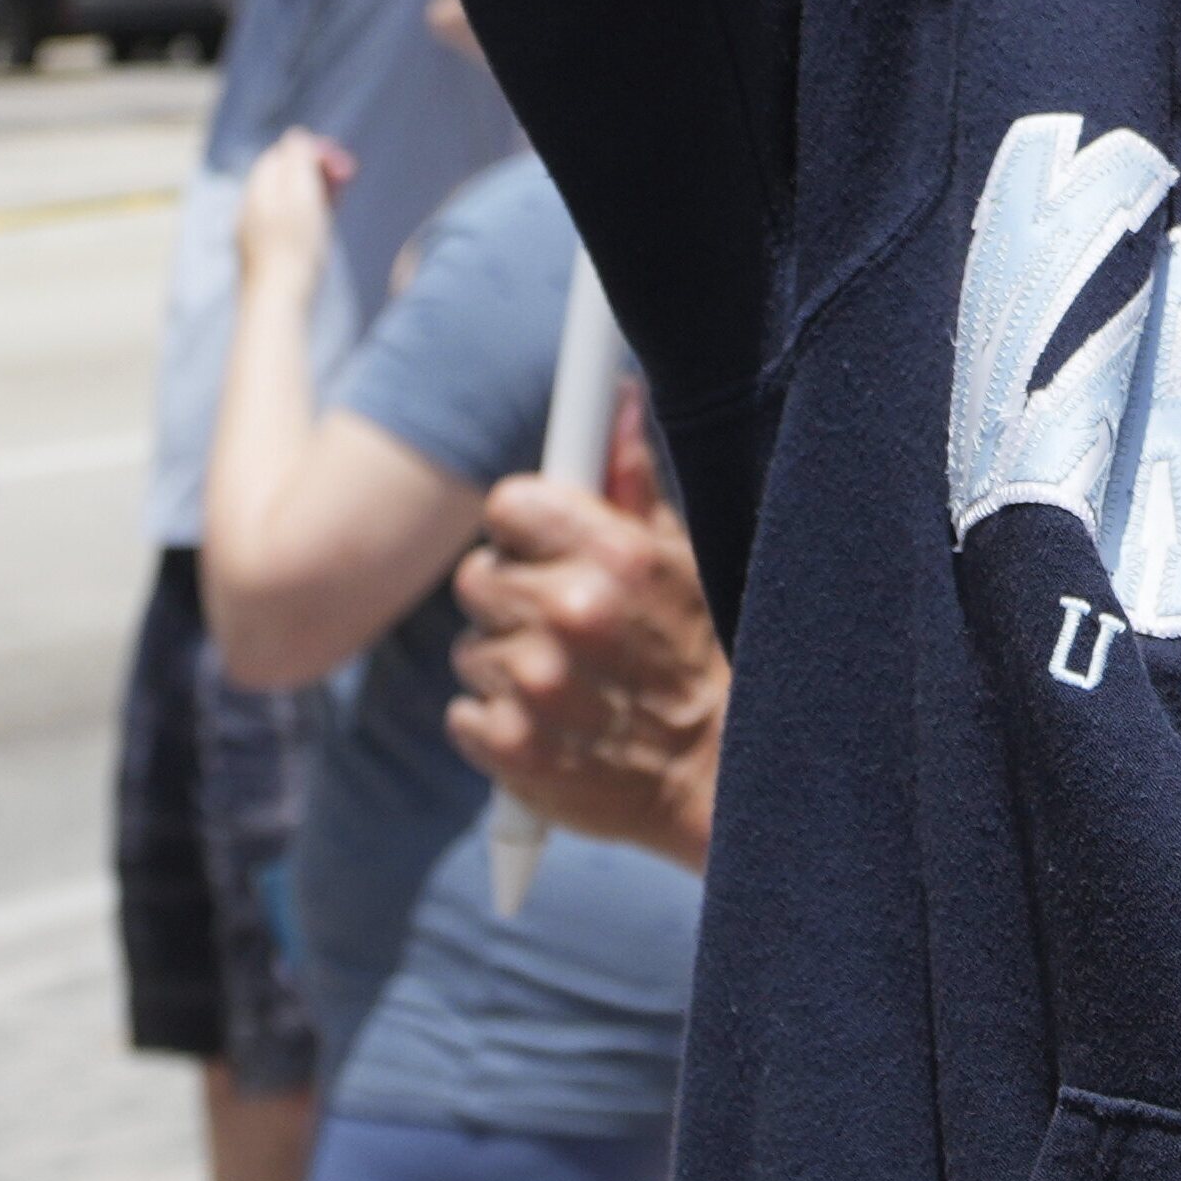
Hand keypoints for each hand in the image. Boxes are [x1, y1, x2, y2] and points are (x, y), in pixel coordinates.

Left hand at [232, 128, 348, 298]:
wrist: (277, 307)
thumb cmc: (293, 250)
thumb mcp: (302, 195)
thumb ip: (298, 161)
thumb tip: (296, 136)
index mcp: (257, 191)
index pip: (282, 155)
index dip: (313, 152)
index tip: (340, 165)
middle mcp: (249, 211)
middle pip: (282, 178)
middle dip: (313, 174)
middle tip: (343, 182)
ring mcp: (254, 237)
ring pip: (284, 203)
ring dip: (311, 197)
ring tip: (334, 206)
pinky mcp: (263, 259)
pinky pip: (284, 226)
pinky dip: (304, 220)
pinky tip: (318, 235)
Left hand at [446, 417, 727, 870]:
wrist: (715, 780)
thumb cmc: (694, 655)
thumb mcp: (676, 560)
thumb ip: (628, 480)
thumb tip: (611, 399)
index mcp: (613, 555)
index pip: (509, 504)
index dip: (522, 529)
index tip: (542, 550)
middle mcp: (571, 614)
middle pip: (478, 577)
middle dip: (511, 598)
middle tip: (561, 626)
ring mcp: (537, 686)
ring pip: (471, 650)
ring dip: (508, 666)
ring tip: (568, 685)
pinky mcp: (512, 751)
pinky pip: (464, 715)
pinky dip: (498, 724)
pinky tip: (551, 726)